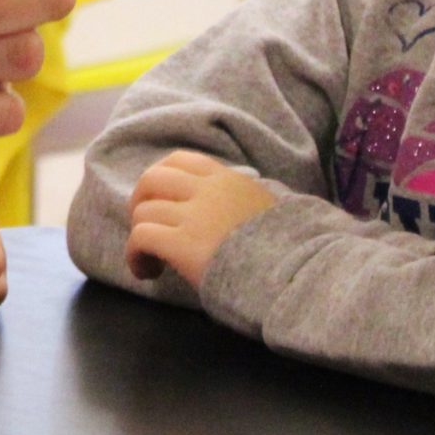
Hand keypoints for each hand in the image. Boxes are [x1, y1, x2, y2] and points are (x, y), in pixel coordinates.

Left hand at [124, 150, 278, 288]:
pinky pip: (141, 237)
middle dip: (140, 201)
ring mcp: (194, 216)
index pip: (181, 160)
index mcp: (229, 180)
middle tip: (145, 225)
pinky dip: (135, 255)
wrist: (298, 273)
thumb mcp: (267, 209)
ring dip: (139, 234)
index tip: (159, 198)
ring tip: (150, 259)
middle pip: (152, 179)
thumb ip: (242, 200)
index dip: (160, 177)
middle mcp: (207, 191)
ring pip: (143, 211)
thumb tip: (229, 208)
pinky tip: (146, 271)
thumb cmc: (289, 249)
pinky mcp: (182, 244)